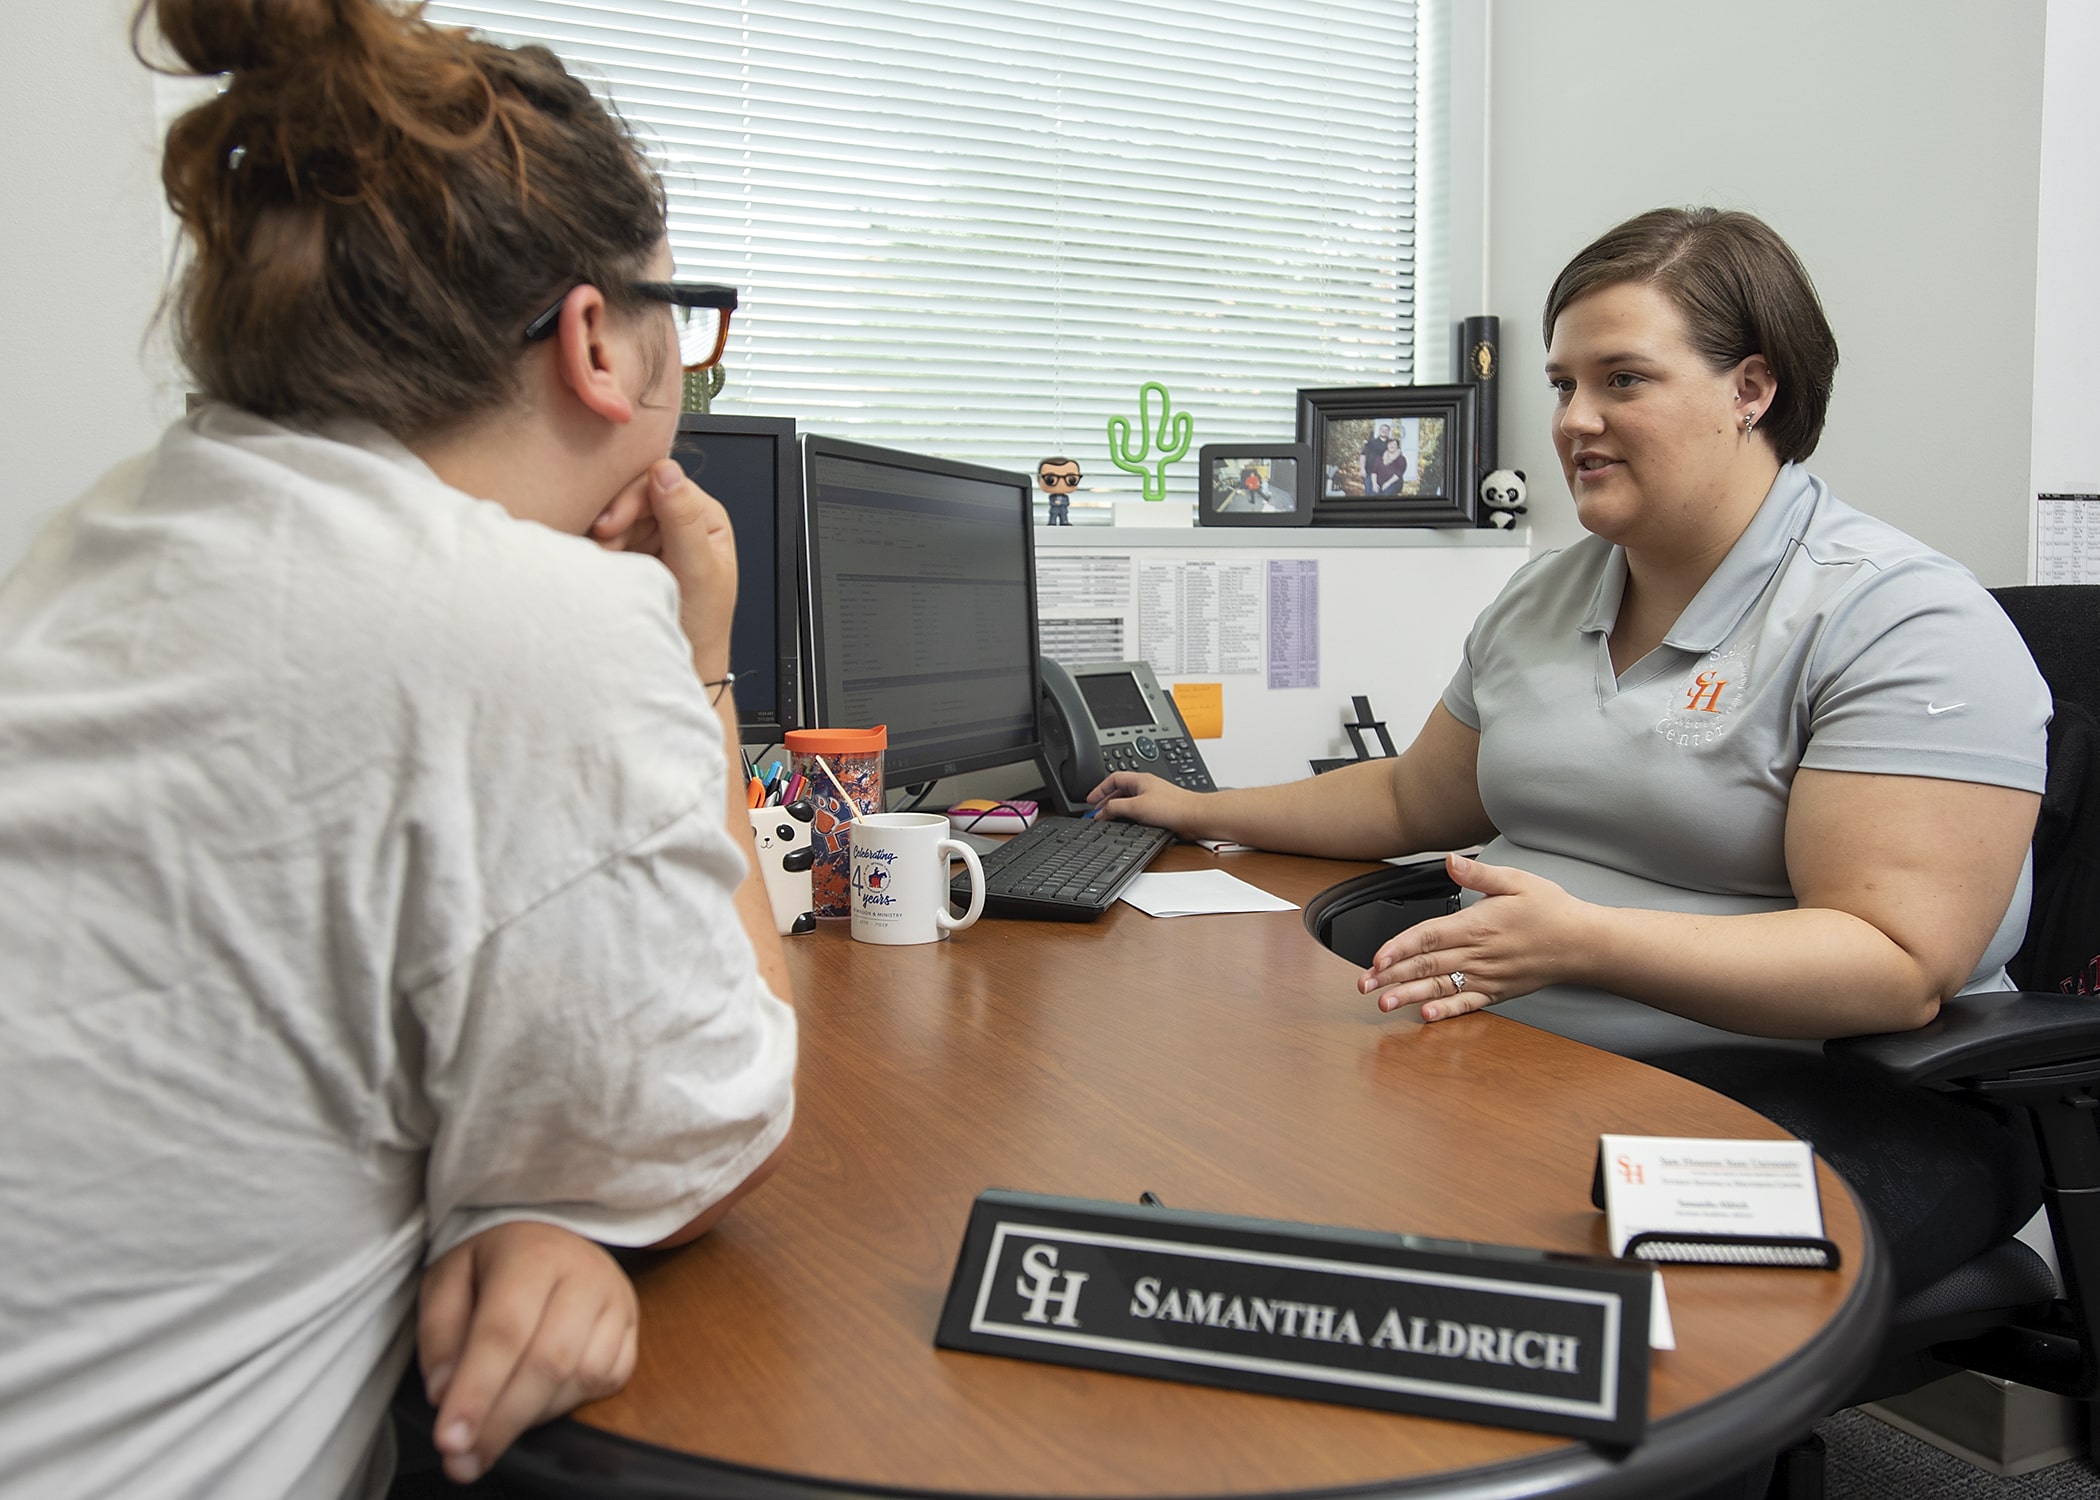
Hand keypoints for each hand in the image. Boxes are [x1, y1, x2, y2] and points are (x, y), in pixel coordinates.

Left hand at [417, 1221, 639, 1485]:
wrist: (550, 1235)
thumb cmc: (492, 1263)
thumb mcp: (447, 1278)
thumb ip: (439, 1332)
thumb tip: (444, 1393)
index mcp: (531, 1254)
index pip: (505, 1330)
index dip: (477, 1390)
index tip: (449, 1439)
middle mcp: (584, 1274)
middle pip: (549, 1361)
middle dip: (503, 1421)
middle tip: (463, 1463)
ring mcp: (616, 1301)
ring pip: (583, 1376)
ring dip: (533, 1416)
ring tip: (495, 1427)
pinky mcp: (633, 1327)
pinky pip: (609, 1381)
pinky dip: (569, 1404)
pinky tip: (536, 1404)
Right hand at [591, 460, 737, 681]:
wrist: (684, 664)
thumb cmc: (703, 626)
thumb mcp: (698, 570)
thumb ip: (683, 520)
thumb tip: (667, 471)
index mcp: (702, 516)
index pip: (660, 483)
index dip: (631, 498)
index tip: (610, 524)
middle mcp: (676, 520)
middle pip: (633, 496)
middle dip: (614, 519)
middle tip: (602, 544)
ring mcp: (650, 537)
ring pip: (615, 514)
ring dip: (602, 534)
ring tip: (605, 560)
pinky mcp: (628, 554)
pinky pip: (604, 536)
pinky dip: (597, 548)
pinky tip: (599, 562)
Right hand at [1089, 770, 1204, 837]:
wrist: (1196, 818)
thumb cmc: (1174, 807)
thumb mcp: (1136, 806)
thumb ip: (1115, 807)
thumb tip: (1101, 812)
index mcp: (1140, 779)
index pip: (1113, 778)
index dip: (1099, 788)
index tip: (1090, 800)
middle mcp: (1147, 787)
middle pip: (1120, 791)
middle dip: (1106, 801)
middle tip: (1097, 813)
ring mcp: (1153, 800)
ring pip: (1129, 803)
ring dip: (1118, 811)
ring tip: (1109, 820)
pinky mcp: (1160, 812)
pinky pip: (1139, 813)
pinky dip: (1129, 818)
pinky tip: (1127, 827)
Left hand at [1358, 853, 1591, 1019]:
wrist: (1583, 944)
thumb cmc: (1551, 910)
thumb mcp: (1516, 880)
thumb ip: (1478, 873)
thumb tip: (1450, 860)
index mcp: (1477, 925)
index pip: (1428, 937)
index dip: (1398, 948)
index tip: (1376, 958)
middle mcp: (1479, 954)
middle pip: (1426, 965)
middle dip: (1391, 976)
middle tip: (1363, 985)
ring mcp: (1488, 976)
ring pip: (1440, 987)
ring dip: (1409, 996)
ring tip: (1383, 1004)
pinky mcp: (1498, 991)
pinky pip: (1468, 1003)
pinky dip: (1446, 1011)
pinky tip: (1427, 1015)